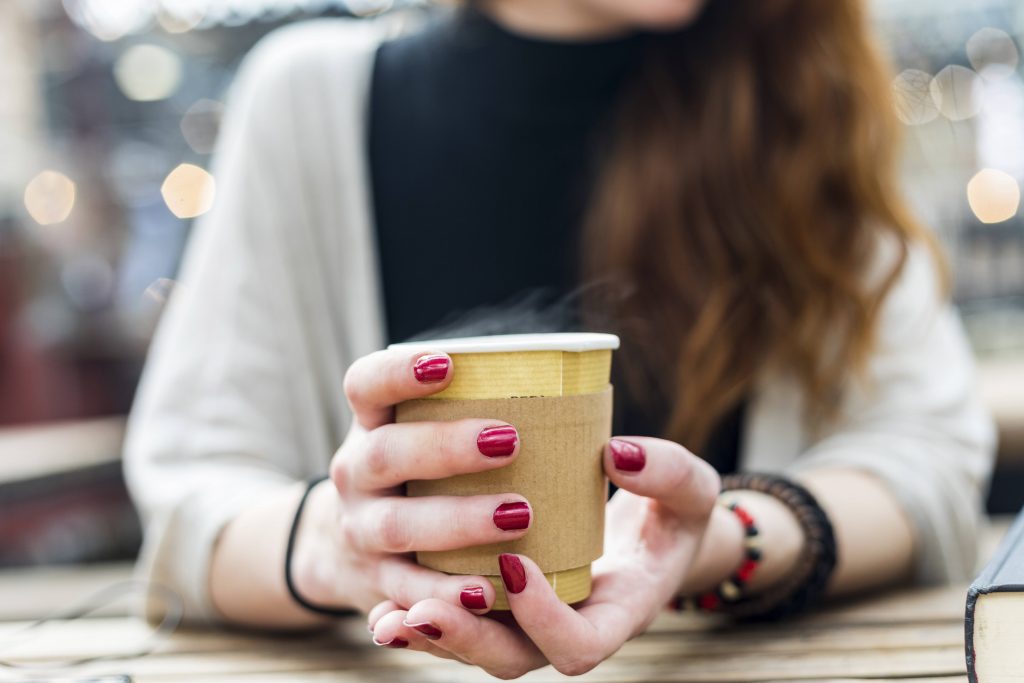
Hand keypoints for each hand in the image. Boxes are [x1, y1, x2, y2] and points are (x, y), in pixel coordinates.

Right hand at [289, 348, 530, 615]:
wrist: (353, 548)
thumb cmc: (422, 470)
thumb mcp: (422, 431)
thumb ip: (480, 410)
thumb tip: (580, 401)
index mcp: (370, 423)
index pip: (366, 385)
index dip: (398, 372)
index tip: (448, 364)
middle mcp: (356, 472)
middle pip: (385, 454)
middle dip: (445, 448)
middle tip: (510, 441)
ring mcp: (361, 529)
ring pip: (397, 525)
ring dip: (457, 520)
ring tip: (519, 514)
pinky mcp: (376, 581)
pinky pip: (406, 590)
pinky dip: (443, 593)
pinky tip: (485, 592)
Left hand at [367, 436, 720, 676]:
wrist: (649, 526)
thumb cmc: (670, 510)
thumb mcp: (692, 490)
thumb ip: (670, 474)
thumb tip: (617, 454)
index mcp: (615, 613)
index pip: (577, 645)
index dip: (544, 619)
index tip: (517, 564)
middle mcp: (564, 626)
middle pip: (511, 658)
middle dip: (464, 639)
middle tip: (426, 606)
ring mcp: (527, 620)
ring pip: (472, 647)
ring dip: (430, 634)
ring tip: (391, 615)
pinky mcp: (498, 599)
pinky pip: (455, 621)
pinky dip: (416, 618)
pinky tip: (381, 608)